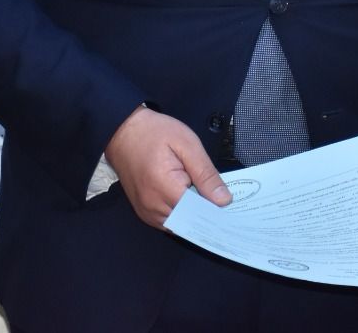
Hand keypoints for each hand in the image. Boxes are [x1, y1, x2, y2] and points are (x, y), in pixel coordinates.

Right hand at [104, 106, 230, 228]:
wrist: (123, 132)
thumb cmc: (155, 133)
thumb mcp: (188, 145)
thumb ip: (206, 174)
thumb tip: (223, 200)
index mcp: (164, 187)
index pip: (198, 213)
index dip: (217, 212)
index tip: (234, 211)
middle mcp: (152, 206)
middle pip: (189, 223)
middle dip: (208, 216)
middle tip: (225, 204)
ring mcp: (146, 212)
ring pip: (179, 226)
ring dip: (194, 217)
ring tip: (209, 200)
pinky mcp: (143, 212)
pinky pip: (168, 222)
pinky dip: (182, 216)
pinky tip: (192, 202)